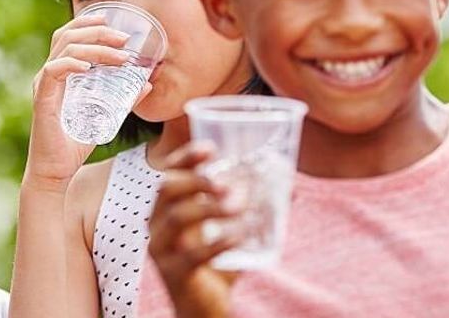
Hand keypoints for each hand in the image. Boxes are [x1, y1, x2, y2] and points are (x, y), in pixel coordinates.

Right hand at [26, 13, 148, 188]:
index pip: (69, 36)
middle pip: (67, 35)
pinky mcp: (42, 99)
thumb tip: (146, 83)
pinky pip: (53, 71)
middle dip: (97, 30)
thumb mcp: (106, 116)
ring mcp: (44, 85)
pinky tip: (89, 66)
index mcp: (61, 73)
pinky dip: (72, 63)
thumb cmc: (75, 143)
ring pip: (65, 49)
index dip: (87, 22)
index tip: (111, 19)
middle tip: (124, 37)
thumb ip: (124, 98)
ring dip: (94, 46)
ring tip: (119, 54)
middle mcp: (49, 75)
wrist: (56, 171)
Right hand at [148, 142, 241, 317]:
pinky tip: (240, 236)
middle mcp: (157, 224)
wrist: (203, 308)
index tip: (211, 148)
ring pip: (177, 217)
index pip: (168, 173)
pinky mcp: (175, 273)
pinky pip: (193, 254)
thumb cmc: (216, 262)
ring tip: (239, 205)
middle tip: (226, 182)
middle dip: (196, 179)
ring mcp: (162, 249)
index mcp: (166, 208)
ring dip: (209, 207)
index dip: (186, 157)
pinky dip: (219, 241)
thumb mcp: (229, 229)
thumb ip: (252, 208)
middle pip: (166, 189)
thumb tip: (291, 186)